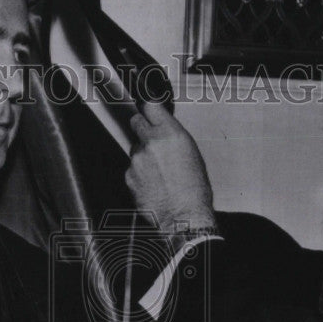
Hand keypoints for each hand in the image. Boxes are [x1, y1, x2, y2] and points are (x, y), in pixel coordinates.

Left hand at [126, 101, 217, 242]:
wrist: (184, 215)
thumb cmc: (194, 190)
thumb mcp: (192, 154)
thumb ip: (173, 137)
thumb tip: (164, 132)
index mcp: (170, 134)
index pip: (149, 106)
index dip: (148, 108)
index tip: (147, 110)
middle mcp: (151, 143)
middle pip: (136, 122)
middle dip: (142, 128)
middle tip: (151, 140)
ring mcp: (137, 159)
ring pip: (134, 148)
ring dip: (143, 156)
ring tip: (159, 172)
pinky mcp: (129, 175)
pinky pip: (132, 168)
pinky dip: (139, 174)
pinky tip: (153, 183)